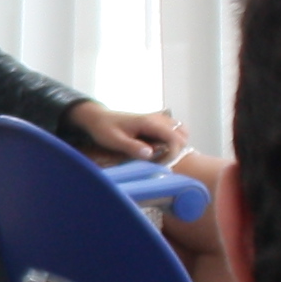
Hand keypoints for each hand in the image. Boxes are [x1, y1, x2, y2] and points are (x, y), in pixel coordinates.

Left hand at [65, 101, 186, 165]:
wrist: (98, 118)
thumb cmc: (104, 129)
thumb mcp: (114, 140)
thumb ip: (132, 147)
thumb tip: (150, 154)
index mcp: (148, 122)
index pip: (174, 138)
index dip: (172, 154)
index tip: (160, 164)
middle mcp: (156, 119)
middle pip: (182, 135)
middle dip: (175, 151)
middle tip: (158, 161)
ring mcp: (158, 119)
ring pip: (181, 131)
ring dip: (175, 145)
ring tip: (159, 156)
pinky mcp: (156, 123)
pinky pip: (174, 130)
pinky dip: (172, 140)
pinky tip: (159, 149)